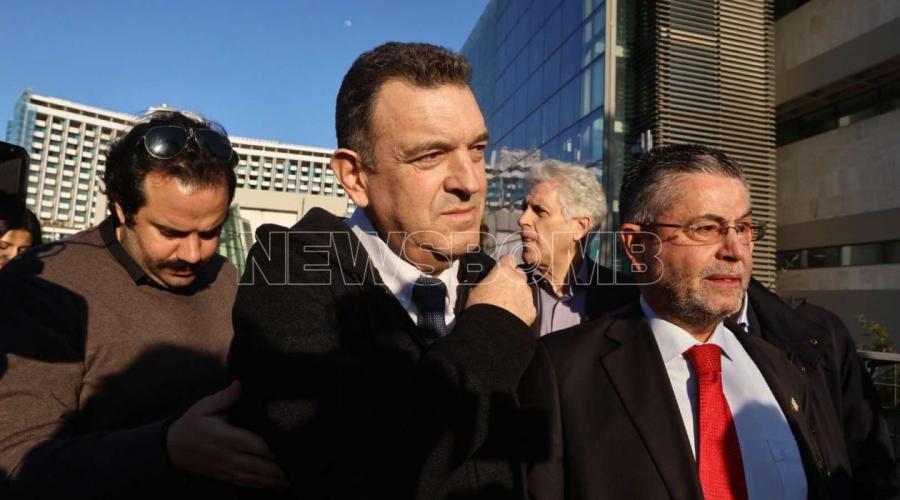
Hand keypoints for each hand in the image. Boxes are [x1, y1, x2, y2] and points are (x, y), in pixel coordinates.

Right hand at [166, 380, 288, 488]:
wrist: (173, 449)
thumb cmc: (192, 424)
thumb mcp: (204, 406)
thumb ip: (224, 397)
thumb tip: (239, 385)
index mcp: (222, 437)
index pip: (250, 444)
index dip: (269, 448)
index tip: (286, 447)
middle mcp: (226, 455)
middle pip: (256, 464)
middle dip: (277, 467)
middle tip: (298, 465)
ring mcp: (226, 468)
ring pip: (254, 477)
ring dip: (273, 479)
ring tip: (293, 478)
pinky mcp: (226, 476)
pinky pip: (247, 483)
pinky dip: (262, 485)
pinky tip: (276, 485)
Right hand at [466, 254, 535, 324]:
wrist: (492, 329)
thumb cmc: (480, 307)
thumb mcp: (474, 290)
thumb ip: (483, 282)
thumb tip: (482, 283)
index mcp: (504, 271)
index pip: (508, 258)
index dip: (504, 264)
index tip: (501, 270)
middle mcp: (519, 280)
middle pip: (519, 275)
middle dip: (513, 281)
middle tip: (502, 291)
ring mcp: (527, 295)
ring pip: (524, 292)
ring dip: (517, 297)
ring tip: (505, 308)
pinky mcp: (532, 310)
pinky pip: (528, 307)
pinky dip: (522, 311)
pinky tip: (512, 317)